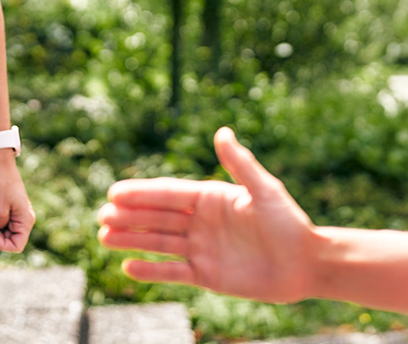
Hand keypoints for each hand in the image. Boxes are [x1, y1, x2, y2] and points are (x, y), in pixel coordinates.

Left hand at [0, 150, 34, 251]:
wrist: (0, 165)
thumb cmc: (0, 187)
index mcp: (25, 221)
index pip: (16, 246)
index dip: (1, 244)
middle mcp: (24, 219)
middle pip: (9, 239)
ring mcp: (17, 214)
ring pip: (3, 232)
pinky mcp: (11, 210)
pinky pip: (1, 223)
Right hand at [97, 127, 316, 301]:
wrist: (307, 263)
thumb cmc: (288, 221)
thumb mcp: (264, 189)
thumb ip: (240, 163)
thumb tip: (222, 131)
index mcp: (209, 197)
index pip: (168, 193)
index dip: (141, 192)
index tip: (115, 192)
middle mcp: (200, 221)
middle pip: (157, 217)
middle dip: (128, 216)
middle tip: (100, 216)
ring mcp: (201, 248)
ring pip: (158, 243)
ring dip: (131, 240)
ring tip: (103, 238)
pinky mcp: (207, 276)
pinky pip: (173, 273)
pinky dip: (151, 271)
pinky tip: (128, 268)